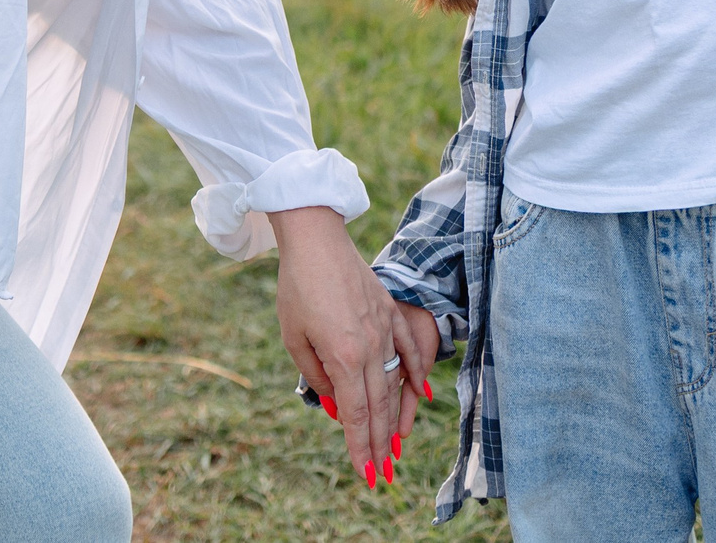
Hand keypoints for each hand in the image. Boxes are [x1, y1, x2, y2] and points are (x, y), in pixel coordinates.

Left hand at [270, 207, 426, 488]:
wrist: (316, 241)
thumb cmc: (297, 289)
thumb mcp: (295, 339)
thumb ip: (317, 377)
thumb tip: (336, 408)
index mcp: (344, 356)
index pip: (355, 413)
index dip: (360, 446)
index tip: (365, 474)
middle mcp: (371, 347)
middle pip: (378, 406)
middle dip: (378, 443)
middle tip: (381, 474)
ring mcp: (385, 329)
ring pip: (395, 384)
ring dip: (395, 418)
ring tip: (396, 446)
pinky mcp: (391, 313)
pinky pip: (410, 351)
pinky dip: (416, 375)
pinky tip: (420, 396)